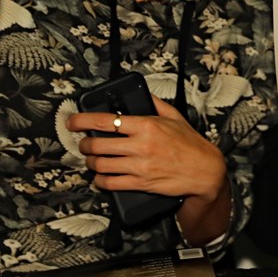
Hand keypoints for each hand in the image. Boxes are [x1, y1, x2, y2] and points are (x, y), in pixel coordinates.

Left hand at [69, 96, 226, 202]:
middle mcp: (140, 145)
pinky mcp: (140, 183)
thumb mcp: (175, 117)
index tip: (73, 121)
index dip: (82, 121)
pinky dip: (100, 180)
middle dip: (84, 144)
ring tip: (93, 159)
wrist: (204, 171)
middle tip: (84, 143)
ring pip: (100, 165)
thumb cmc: (190, 144)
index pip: (105, 121)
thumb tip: (142, 93)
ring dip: (91, 162)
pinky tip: (101, 176)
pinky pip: (109, 183)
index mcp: (146, 125)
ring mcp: (139, 166)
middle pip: (97, 145)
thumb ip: (155, 104)